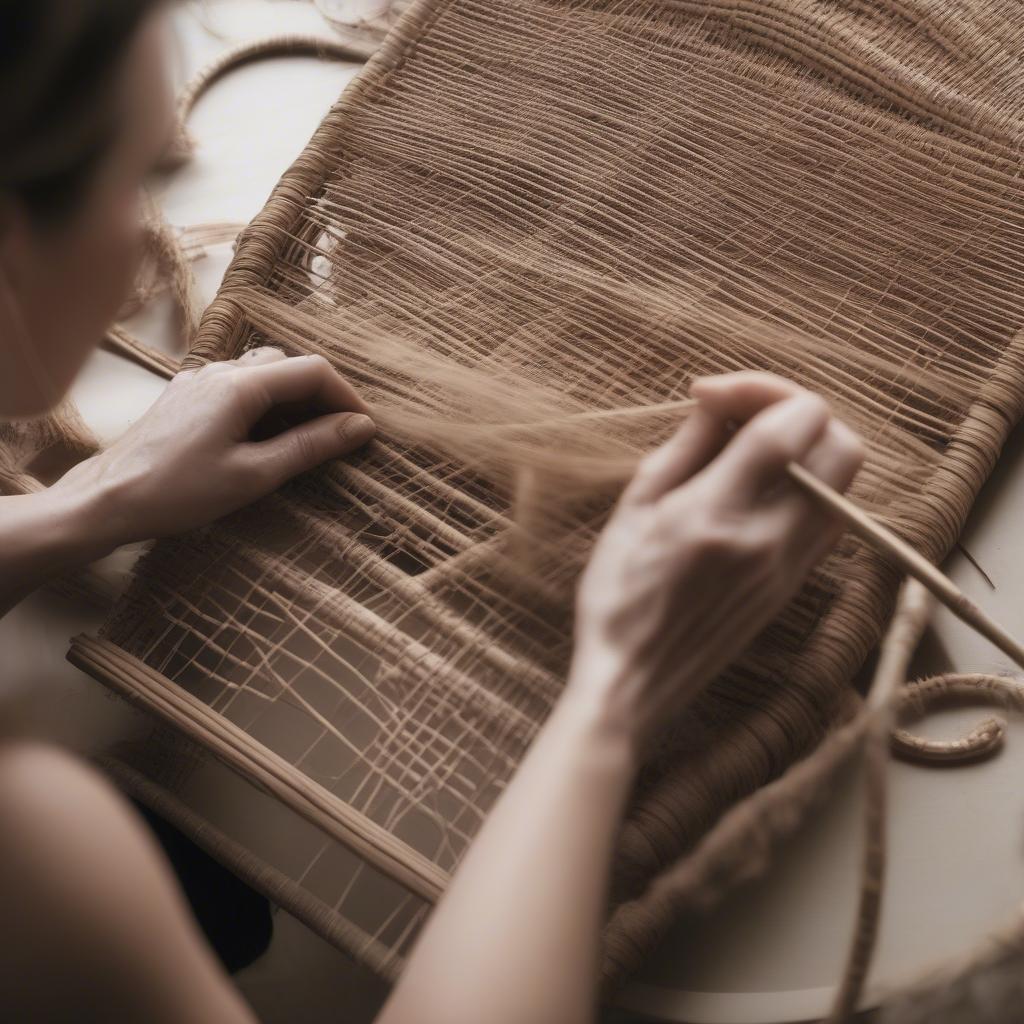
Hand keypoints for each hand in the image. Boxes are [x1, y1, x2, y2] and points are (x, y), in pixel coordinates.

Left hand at [53, 347, 374, 549]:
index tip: (365, 429)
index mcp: (240, 384)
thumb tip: (359, 428)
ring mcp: (199, 380)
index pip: (313, 370)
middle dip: (323, 397)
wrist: (108, 499)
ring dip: (294, 400)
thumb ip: (310, 446)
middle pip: (290, 366)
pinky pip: (238, 384)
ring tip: (308, 439)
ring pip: (264, 373)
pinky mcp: (186, 395)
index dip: (347, 397)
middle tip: (342, 437)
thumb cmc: (179, 492)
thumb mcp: (255, 474)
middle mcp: (220, 370)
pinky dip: (266, 403)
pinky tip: (264, 436)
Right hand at [565, 372, 863, 756]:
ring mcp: (791, 565)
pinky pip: (829, 514)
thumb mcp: (633, 511)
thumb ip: (684, 449)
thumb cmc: (617, 596)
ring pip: (845, 480)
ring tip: (749, 447)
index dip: (756, 389)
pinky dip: (807, 483)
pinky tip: (757, 486)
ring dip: (807, 446)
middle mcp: (770, 540)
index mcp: (718, 515)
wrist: (634, 681)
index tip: (709, 395)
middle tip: (743, 413)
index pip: (788, 425)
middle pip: (841, 445)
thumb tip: (718, 402)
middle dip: (797, 410)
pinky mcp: (794, 583)